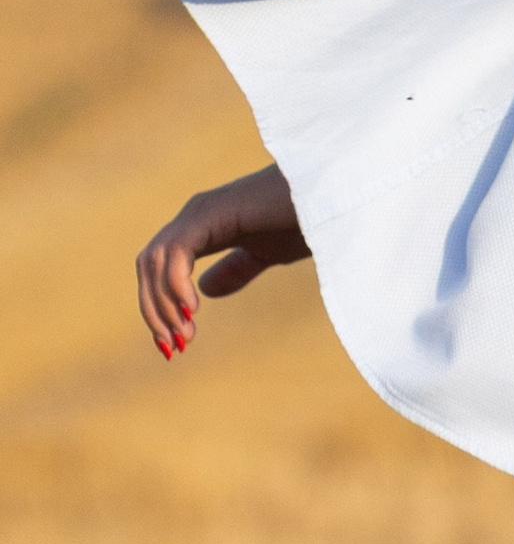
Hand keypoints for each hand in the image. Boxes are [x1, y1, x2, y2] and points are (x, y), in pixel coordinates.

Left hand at [135, 164, 309, 357]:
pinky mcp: (210, 213)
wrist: (335, 195)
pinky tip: (193, 309)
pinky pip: (176, 252)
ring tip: (185, 335)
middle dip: (155, 310)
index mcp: (204, 226)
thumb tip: (205, 291)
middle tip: (173, 348)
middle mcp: (194, 216)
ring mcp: (199, 212)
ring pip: (155, 262)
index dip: (160, 306)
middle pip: (149, 267)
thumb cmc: (310, 218)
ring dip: (162, 304)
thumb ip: (237, 269)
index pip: (161, 269)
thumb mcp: (268, 254)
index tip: (177, 344)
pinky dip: (176, 283)